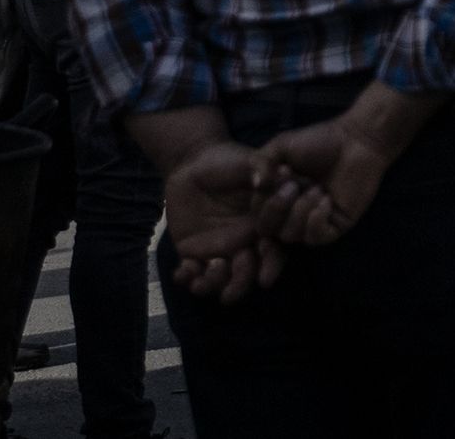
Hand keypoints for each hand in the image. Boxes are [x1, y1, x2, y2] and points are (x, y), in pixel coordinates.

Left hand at [160, 139, 284, 300]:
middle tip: (228, 295)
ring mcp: (218, 250)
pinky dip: (187, 278)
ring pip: (220, 278)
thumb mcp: (249, 159)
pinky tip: (181, 273)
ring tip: (200, 280)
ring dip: (212, 285)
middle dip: (239, 286)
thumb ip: (262, 167)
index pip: (273, 250)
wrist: (195, 164)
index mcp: (262, 226)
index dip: (271, 266)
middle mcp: (243, 243)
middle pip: (247, 273)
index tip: (265, 279)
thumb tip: (268, 179)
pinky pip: (192, 272)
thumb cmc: (228, 161)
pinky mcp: (193, 252)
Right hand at [254, 114, 398, 246]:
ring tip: (317, 188)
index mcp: (276, 196)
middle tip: (295, 184)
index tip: (283, 172)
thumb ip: (261, 162)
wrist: (356, 140)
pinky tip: (326, 200)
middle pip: (269, 230)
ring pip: (292, 236)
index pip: (257, 213)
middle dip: (278, 207)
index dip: (265, 198)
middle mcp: (291, 213)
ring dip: (301, 210)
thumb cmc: (319, 141)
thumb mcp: (282, 146)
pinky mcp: (334, 227)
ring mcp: (312, 222)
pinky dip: (317, 221)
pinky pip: (316, 238)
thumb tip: (255, 184)